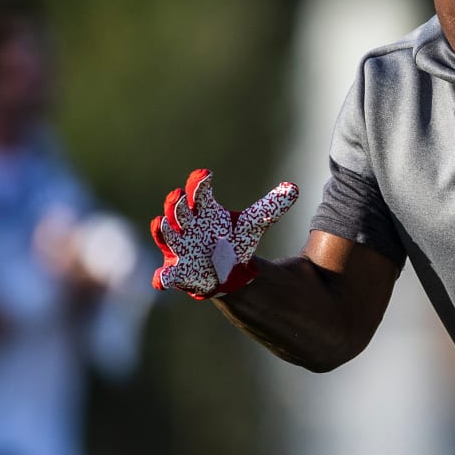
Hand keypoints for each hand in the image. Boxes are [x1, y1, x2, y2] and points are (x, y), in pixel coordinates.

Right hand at [150, 169, 297, 298]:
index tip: (205, 175)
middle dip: (176, 204)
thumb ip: (272, 207)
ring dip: (164, 230)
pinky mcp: (179, 269)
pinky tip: (162, 279)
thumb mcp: (254, 223)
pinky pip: (168, 274)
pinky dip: (164, 276)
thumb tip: (293, 188)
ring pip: (168, 236)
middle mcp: (188, 225)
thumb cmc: (234, 240)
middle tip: (178, 196)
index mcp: (204, 210)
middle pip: (178, 211)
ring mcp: (180, 247)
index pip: (199, 192)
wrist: (227, 270)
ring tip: (161, 223)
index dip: (199, 182)